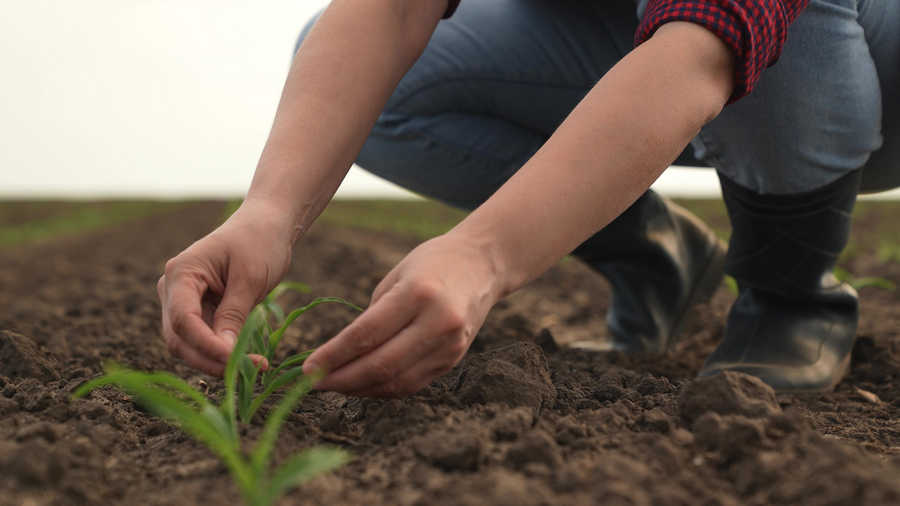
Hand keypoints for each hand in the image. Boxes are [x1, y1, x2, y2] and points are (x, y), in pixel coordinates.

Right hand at [157, 202, 295, 375]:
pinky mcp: (198, 310)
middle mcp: (174, 288)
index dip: (206, 346)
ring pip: (188, 344)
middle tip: (250, 371)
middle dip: (211, 359)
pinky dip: (221, 351)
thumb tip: (225, 353)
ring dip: (216, 360)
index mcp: (182, 272)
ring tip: (254, 366)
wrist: (266, 226)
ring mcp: (182, 301)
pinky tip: (248, 358)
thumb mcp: (250, 278)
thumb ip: (234, 314)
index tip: (236, 360)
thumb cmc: (259, 242)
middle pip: (180, 337)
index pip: (184, 319)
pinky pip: (202, 339)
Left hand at [302, 233, 501, 396]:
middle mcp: (438, 321)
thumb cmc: (431, 263)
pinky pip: (412, 384)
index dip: (333, 356)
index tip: (307, 366)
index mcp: (418, 293)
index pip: (366, 335)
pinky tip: (362, 385)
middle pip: (381, 364)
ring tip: (334, 386)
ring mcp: (450, 344)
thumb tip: (340, 357)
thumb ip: (371, 317)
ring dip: (360, 389)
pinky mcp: (454, 359)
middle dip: (341, 379)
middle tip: (313, 382)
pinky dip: (383, 389)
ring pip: (397, 382)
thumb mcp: (396, 277)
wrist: (483, 264)